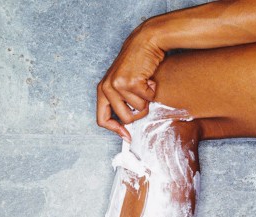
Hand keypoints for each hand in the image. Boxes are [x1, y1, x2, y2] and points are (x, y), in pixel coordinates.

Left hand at [97, 23, 165, 140]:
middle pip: (126, 118)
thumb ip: (121, 102)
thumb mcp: (122, 83)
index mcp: (102, 90)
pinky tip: (149, 78)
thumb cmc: (137, 63)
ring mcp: (118, 85)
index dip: (115, 130)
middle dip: (139, 113)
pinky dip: (153, 91)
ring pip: (139, 109)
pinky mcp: (131, 82)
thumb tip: (125, 131)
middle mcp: (107, 88)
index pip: (102, 119)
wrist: (146, 41)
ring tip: (145, 84)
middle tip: (143, 99)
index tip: (127, 135)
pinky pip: (148, 98)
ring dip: (147, 99)